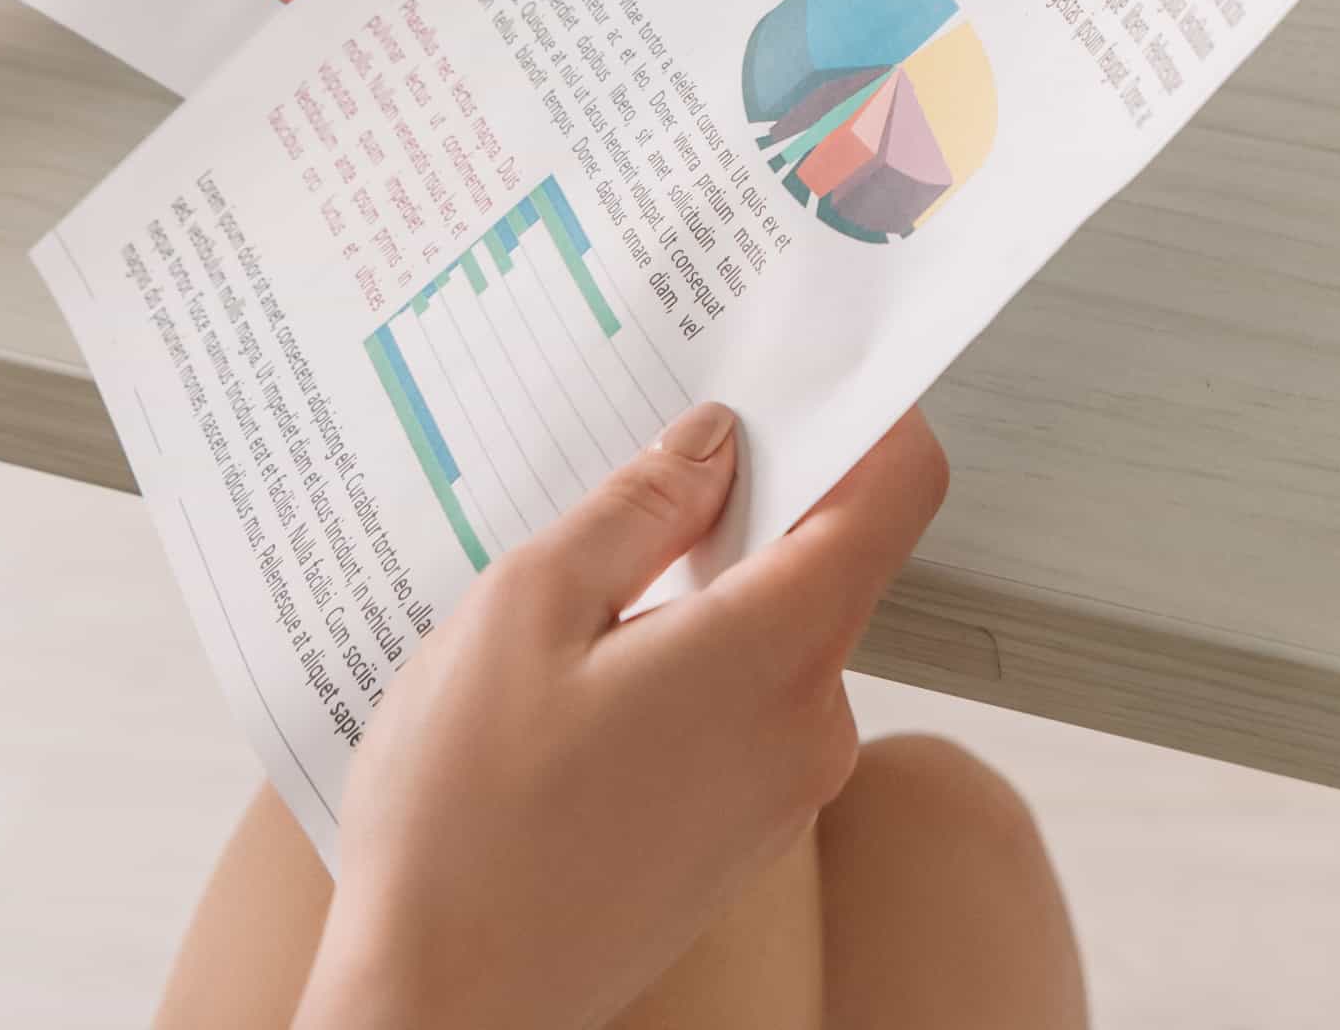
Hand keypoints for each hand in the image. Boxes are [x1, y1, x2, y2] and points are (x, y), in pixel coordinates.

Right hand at [297, 408, 950, 1029]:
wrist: (443, 1008)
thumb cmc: (465, 823)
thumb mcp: (523, 613)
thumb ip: (635, 510)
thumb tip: (714, 443)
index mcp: (775, 648)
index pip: (896, 492)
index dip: (870, 415)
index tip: (810, 374)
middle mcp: (811, 721)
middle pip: (830, 561)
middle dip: (750, 503)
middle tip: (642, 469)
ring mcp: (785, 789)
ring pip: (776, 638)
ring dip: (702, 595)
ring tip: (577, 600)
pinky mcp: (744, 835)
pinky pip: (744, 711)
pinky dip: (687, 670)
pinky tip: (581, 687)